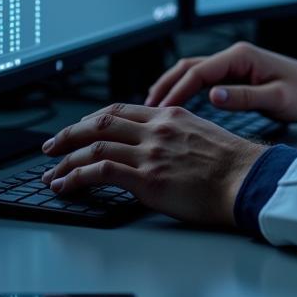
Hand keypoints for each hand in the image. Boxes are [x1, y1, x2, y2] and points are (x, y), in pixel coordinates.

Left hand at [40, 103, 264, 227]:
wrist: (246, 178)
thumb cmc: (231, 164)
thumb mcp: (201, 134)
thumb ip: (174, 134)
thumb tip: (156, 146)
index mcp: (170, 115)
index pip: (120, 110)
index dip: (91, 120)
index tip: (77, 129)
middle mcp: (157, 128)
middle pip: (100, 123)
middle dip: (69, 135)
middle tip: (50, 146)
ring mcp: (151, 152)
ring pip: (95, 146)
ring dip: (66, 160)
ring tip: (50, 174)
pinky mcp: (148, 178)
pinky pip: (100, 171)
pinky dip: (76, 177)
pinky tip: (65, 186)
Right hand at [145, 41, 296, 122]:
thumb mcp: (277, 99)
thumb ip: (244, 97)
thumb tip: (212, 96)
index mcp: (242, 56)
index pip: (199, 71)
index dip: (176, 91)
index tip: (160, 112)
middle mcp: (235, 56)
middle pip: (189, 67)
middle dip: (166, 86)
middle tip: (146, 110)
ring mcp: (235, 64)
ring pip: (194, 72)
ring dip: (173, 87)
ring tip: (153, 109)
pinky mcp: (237, 74)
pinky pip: (204, 79)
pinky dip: (186, 90)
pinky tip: (177, 106)